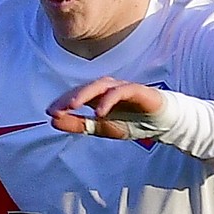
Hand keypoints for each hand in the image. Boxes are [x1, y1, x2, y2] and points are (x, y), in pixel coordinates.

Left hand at [49, 77, 169, 139]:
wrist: (163, 124)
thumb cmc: (133, 123)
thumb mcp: (101, 128)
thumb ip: (78, 124)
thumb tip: (52, 120)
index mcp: (100, 95)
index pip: (78, 94)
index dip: (63, 101)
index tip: (50, 112)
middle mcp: (110, 88)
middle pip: (87, 87)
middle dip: (71, 97)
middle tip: (57, 108)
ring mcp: (124, 87)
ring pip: (102, 85)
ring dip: (86, 94)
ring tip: (73, 106)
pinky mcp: (138, 90)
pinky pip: (121, 91)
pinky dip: (108, 100)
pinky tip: (99, 113)